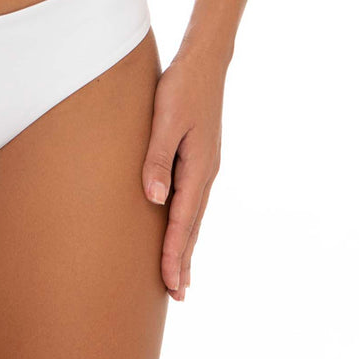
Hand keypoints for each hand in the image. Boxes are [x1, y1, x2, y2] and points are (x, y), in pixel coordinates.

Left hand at [141, 50, 223, 300]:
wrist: (204, 63)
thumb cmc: (181, 88)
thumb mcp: (166, 121)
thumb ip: (157, 159)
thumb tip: (154, 199)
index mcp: (198, 169)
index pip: (183, 221)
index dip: (174, 253)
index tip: (169, 283)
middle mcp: (205, 173)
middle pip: (192, 226)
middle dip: (183, 260)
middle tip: (177, 296)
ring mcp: (204, 166)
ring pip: (193, 215)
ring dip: (186, 245)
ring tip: (180, 275)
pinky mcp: (199, 158)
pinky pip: (192, 200)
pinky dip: (186, 223)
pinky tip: (181, 229)